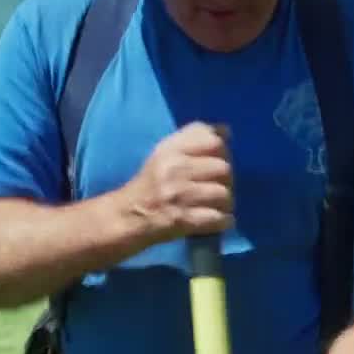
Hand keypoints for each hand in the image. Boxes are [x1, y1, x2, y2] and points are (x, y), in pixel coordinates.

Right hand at [123, 122, 233, 242]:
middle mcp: (174, 168)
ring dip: (226, 204)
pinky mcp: (183, 219)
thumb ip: (194, 138)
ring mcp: (179, 195)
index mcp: (170, 149)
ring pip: (223, 194)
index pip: (212, 140)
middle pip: (223, 168)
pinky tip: (216, 220)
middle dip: (226, 181)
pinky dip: (223, 222)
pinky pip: (218, 218)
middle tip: (217, 188)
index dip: (223, 152)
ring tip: (217, 206)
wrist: (127, 216)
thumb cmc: (151, 183)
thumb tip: (226, 131)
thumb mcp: (165, 153)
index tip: (217, 162)